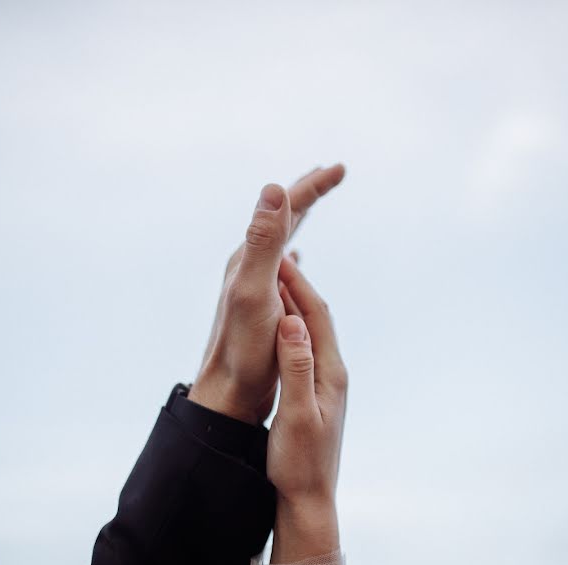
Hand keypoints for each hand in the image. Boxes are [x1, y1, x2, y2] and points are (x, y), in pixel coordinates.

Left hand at [189, 165, 345, 424]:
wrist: (227, 393)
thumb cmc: (243, 348)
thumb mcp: (255, 290)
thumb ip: (263, 241)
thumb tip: (274, 188)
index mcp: (250, 256)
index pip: (286, 208)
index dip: (314, 186)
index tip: (341, 169)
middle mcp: (248, 264)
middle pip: (282, 218)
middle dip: (308, 193)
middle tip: (333, 174)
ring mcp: (254, 283)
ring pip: (281, 241)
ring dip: (299, 219)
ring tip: (313, 206)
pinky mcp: (259, 304)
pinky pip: (280, 268)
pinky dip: (293, 255)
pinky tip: (297, 261)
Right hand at [268, 256, 347, 562]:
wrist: (310, 497)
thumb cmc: (299, 462)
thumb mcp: (296, 414)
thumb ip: (296, 367)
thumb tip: (292, 323)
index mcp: (330, 373)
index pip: (315, 316)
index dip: (298, 284)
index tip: (278, 257)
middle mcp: (332, 372)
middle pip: (316, 318)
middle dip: (297, 285)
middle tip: (275, 256)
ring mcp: (326, 382)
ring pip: (310, 331)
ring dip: (294, 303)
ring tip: (275, 278)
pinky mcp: (316, 392)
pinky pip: (305, 347)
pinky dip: (291, 327)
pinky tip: (279, 324)